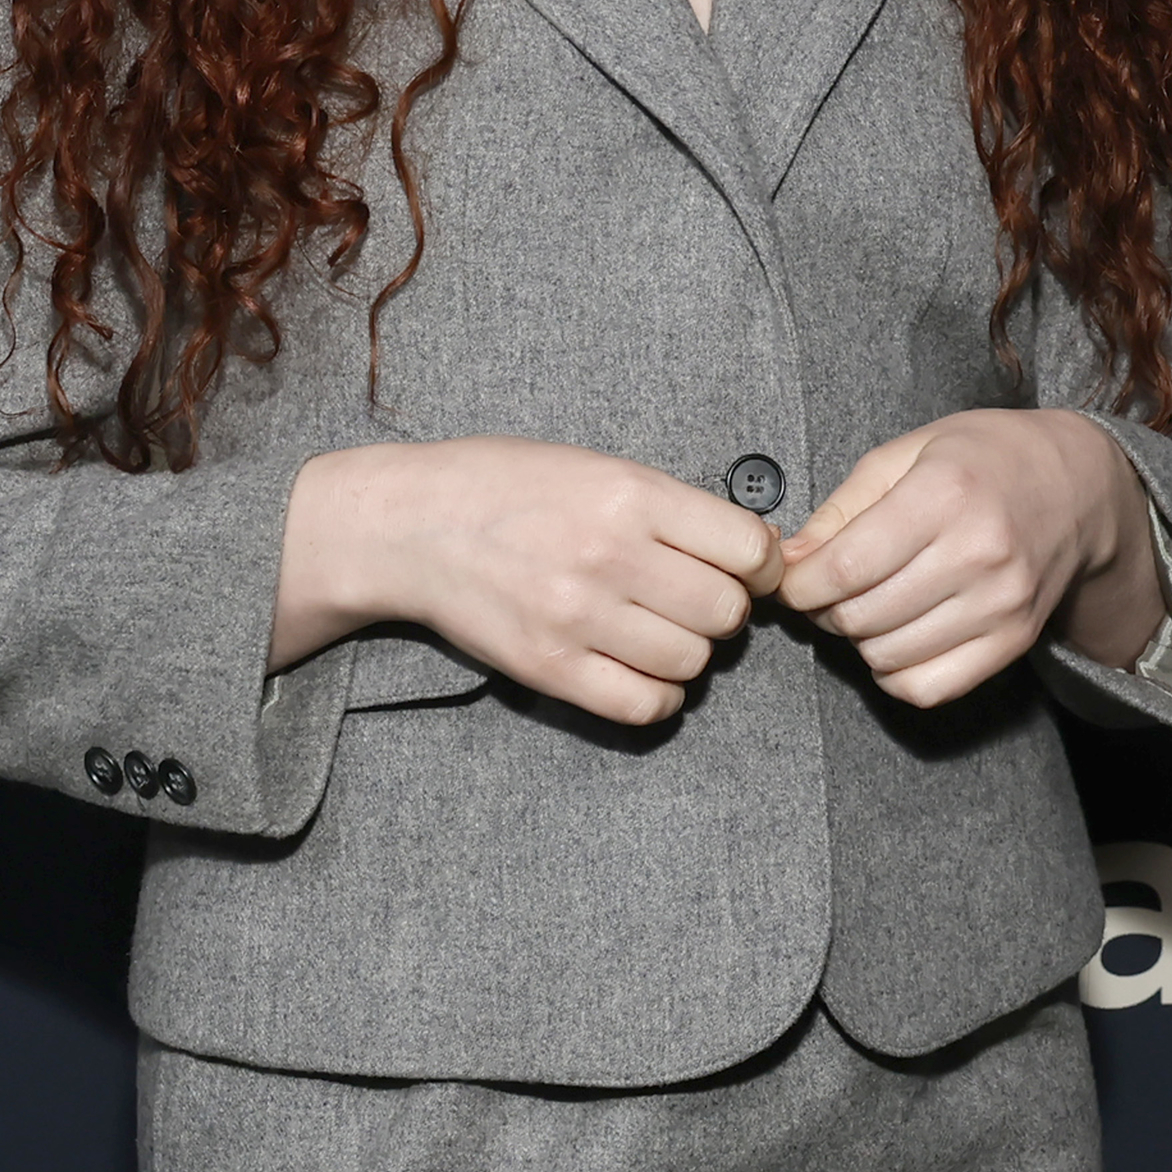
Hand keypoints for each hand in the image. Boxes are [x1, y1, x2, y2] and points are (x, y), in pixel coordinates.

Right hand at [273, 437, 784, 726]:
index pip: (748, 549)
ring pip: (692, 662)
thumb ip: (670, 507)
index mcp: (629, 494)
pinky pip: (645, 706)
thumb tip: (751, 552)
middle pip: (726, 613)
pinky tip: (640, 671)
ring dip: (688, 653)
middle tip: (692, 601)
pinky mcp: (549, 667)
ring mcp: (578, 616)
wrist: (411, 524)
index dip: (760, 565)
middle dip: (722, 611)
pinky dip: (659, 696)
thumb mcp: (596, 466)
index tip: (746, 570)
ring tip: (657, 632)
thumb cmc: (506, 486)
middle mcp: (610, 555)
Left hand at [776, 408, 1163, 707]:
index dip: (800, 584)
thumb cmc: (985, 459)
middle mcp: (978, 552)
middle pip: (861, 615)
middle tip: (828, 589)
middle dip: (825, 610)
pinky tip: (895, 638)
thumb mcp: (907, 451)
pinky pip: (929, 687)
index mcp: (945, 492)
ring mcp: (1001, 604)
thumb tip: (790, 561)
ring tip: (867, 605)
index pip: (845, 566)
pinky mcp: (1014, 641)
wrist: (1080, 487)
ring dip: (859, 640)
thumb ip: (843, 507)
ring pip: (888, 656)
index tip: (790, 580)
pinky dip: (895, 673)